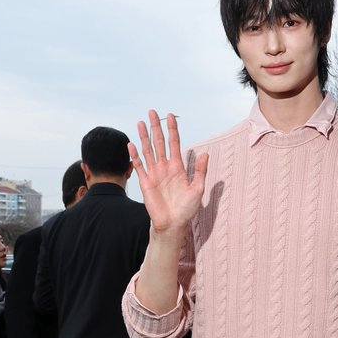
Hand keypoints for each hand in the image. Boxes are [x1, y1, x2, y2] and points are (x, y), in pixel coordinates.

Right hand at [129, 111, 207, 235]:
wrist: (173, 224)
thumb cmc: (186, 209)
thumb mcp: (197, 189)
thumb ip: (200, 171)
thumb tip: (205, 152)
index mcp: (177, 167)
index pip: (174, 143)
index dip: (172, 130)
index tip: (170, 116)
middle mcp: (164, 167)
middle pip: (159, 142)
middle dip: (156, 127)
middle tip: (152, 112)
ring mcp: (154, 174)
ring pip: (148, 150)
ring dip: (144, 137)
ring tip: (141, 122)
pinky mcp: (145, 182)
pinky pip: (139, 166)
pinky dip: (135, 155)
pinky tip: (131, 144)